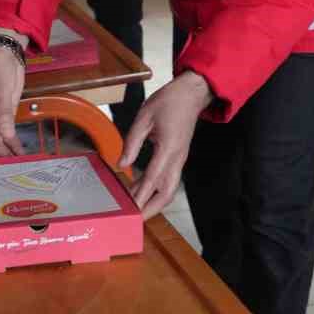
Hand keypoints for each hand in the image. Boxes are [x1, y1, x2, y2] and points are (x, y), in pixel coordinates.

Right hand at [0, 29, 26, 158]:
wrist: (7, 54)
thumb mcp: (0, 93)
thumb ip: (3, 116)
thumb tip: (7, 138)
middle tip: (3, 175)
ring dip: (4, 155)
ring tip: (15, 168)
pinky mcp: (3, 117)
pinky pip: (6, 136)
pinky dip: (12, 145)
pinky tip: (21, 155)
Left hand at [118, 71, 212, 218]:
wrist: (192, 93)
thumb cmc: (169, 101)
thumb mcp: (145, 116)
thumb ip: (132, 142)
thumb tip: (122, 164)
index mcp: (169, 147)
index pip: (153, 178)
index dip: (141, 196)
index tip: (132, 210)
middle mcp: (177, 157)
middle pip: (166, 192)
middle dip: (152, 208)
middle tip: (135, 219)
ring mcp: (179, 158)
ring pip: (168, 187)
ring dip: (153, 200)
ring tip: (134, 208)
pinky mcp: (178, 156)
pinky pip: (167, 178)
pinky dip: (155, 188)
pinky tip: (139, 189)